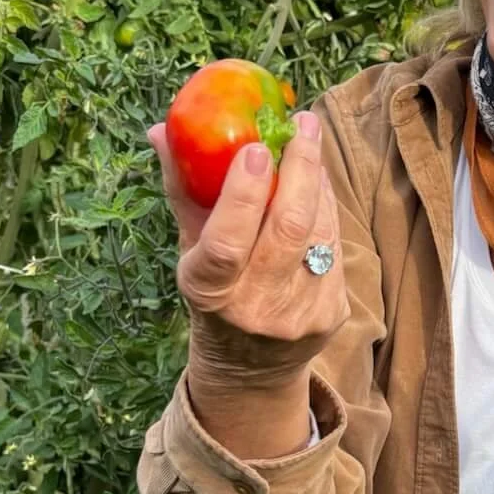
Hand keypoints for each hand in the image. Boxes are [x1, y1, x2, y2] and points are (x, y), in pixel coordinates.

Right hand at [149, 107, 348, 386]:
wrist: (251, 370)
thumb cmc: (215, 292)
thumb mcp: (190, 250)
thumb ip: (182, 190)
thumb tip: (159, 128)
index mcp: (209, 292)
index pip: (227, 243)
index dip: (242, 194)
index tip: (255, 147)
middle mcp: (254, 308)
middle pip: (287, 229)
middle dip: (300, 168)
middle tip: (302, 124)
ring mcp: (297, 315)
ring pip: (318, 233)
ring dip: (317, 182)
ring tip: (310, 143)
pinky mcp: (330, 316)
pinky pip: (335, 248)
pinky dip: (328, 210)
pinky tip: (318, 186)